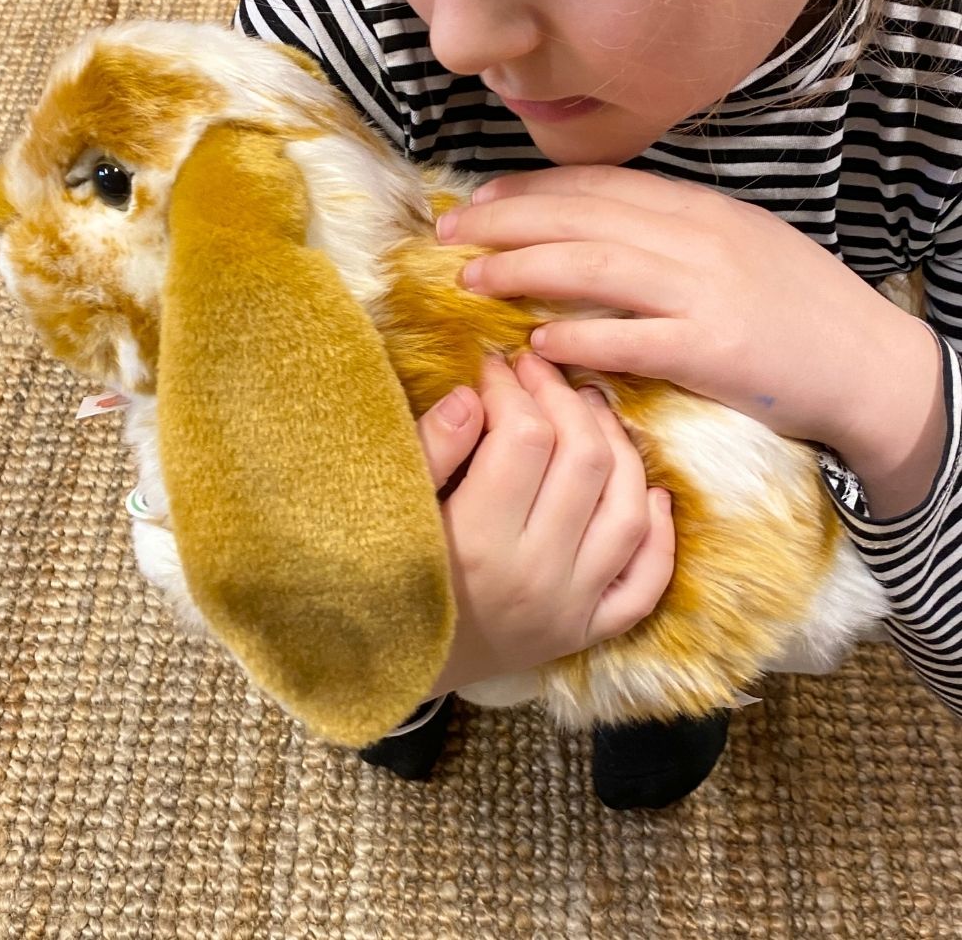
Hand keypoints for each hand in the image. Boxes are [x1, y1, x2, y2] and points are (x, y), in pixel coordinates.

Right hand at [416, 353, 674, 697]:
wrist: (393, 671)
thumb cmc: (380, 582)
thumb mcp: (389, 511)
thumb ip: (430, 451)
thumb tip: (474, 393)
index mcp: (477, 543)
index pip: (525, 438)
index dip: (513, 388)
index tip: (494, 366)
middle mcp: (537, 576)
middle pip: (585, 461)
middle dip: (564, 399)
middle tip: (540, 372)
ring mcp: (573, 607)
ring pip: (627, 510)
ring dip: (618, 447)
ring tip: (591, 409)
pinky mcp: (589, 631)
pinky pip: (646, 581)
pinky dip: (658, 533)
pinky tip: (648, 492)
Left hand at [437, 166, 940, 471]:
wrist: (869, 362)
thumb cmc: (795, 305)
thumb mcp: (733, 246)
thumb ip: (666, 234)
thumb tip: (588, 234)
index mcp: (698, 208)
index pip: (597, 186)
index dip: (529, 189)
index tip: (476, 198)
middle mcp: (697, 238)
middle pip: (582, 217)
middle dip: (506, 220)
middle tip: (448, 234)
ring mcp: (706, 291)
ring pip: (596, 267)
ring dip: (524, 270)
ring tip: (471, 281)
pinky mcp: (715, 349)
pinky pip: (633, 339)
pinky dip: (580, 337)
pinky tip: (536, 344)